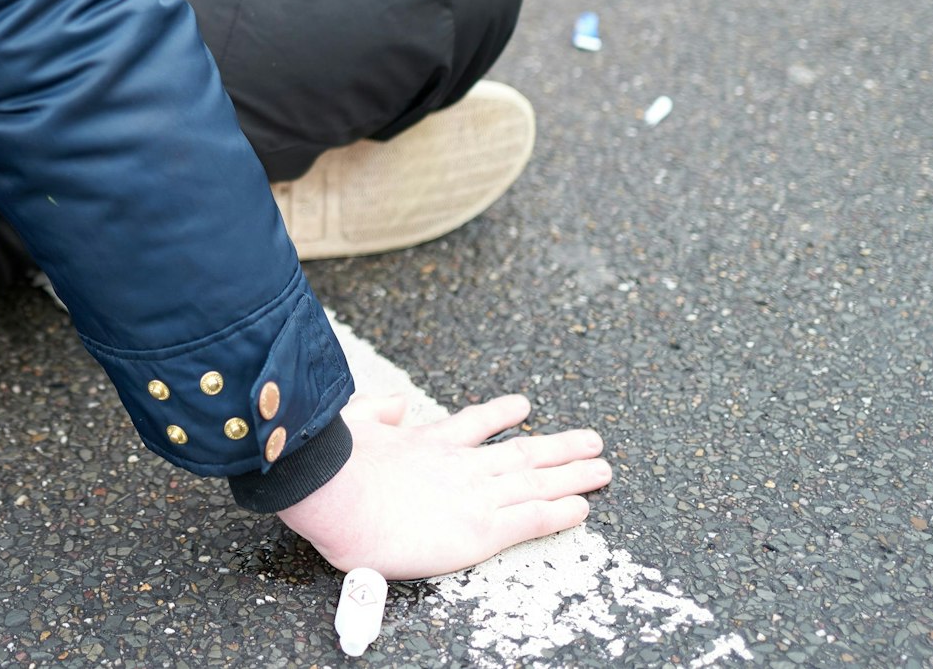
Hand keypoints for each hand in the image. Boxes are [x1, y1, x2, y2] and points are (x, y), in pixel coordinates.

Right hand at [276, 393, 608, 580]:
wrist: (334, 496)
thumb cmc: (330, 466)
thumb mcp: (352, 421)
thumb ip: (377, 410)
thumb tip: (394, 403)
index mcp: (429, 442)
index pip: (476, 424)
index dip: (502, 414)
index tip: (523, 407)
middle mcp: (460, 465)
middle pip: (522, 452)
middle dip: (559, 447)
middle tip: (591, 441)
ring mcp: (475, 495)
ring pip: (537, 481)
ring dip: (573, 473)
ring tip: (602, 466)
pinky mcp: (481, 530)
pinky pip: (531, 519)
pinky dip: (558, 511)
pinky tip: (582, 508)